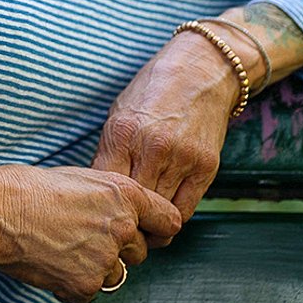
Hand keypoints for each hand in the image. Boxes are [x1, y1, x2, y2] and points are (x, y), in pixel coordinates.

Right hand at [0, 163, 181, 302]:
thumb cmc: (25, 188)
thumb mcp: (80, 179)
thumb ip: (111, 200)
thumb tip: (124, 218)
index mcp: (125, 195)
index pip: (169, 221)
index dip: (155, 228)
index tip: (143, 233)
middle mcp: (122, 227)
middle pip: (139, 251)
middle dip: (116, 249)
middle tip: (80, 237)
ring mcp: (104, 258)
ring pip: (115, 274)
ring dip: (93, 268)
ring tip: (59, 249)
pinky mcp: (84, 283)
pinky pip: (87, 292)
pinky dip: (70, 284)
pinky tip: (48, 263)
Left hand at [91, 31, 242, 222]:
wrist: (199, 72)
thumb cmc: (151, 93)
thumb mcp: (118, 115)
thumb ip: (108, 151)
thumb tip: (96, 191)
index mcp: (122, 133)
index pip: (104, 186)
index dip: (99, 205)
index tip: (96, 214)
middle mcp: (152, 148)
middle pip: (132, 204)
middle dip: (124, 220)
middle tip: (117, 229)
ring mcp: (182, 158)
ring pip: (160, 212)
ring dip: (149, 225)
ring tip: (139, 228)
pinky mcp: (206, 167)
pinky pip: (186, 208)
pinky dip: (173, 218)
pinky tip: (163, 218)